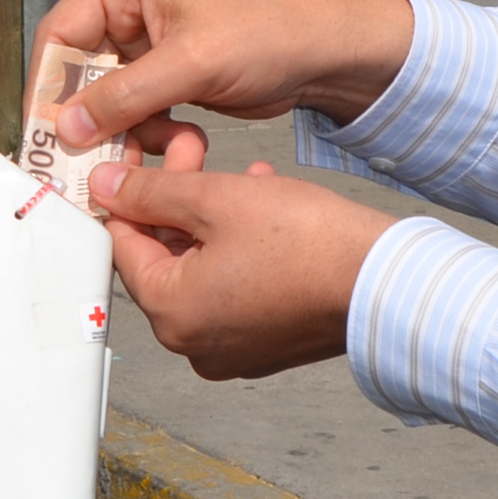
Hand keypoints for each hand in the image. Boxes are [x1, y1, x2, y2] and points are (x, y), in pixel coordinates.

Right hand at [35, 0, 414, 155]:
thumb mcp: (193, 62)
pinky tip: (166, 141)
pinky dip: (140, 130)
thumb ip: (124, 95)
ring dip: (116, 128)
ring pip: (102, 94)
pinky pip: (130, 106)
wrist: (327, 50)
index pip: (60, 32)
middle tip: (81, 161)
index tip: (43, 137)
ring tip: (139, 152)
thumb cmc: (272, 29)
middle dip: (84, 114)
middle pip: (76, 66)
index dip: (47, 86)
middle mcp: (128, 3)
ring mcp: (145, 39)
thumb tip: (67, 126)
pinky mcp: (164, 70)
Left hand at [90, 157, 402, 381]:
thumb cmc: (311, 245)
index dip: (129, 191)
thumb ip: (153, 191)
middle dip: (178, 197)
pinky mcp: (266, 343)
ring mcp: (233, 348)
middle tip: (195, 150)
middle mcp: (194, 343)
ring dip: (211, 216)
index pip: (124, 244)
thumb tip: (109, 188)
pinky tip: (263, 206)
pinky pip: (233, 288)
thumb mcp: (218, 198)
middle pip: (163, 256)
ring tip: (243, 176)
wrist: (388, 281)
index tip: (137, 158)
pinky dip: (237, 247)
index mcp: (172, 316)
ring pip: (200, 268)